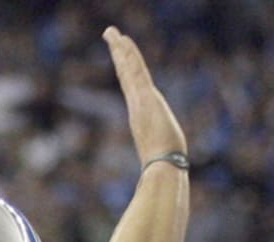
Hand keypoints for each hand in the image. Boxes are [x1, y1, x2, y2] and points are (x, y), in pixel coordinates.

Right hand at [103, 26, 187, 164]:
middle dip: (118, 54)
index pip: (132, 87)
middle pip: (126, 74)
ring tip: (112, 32)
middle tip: (110, 35)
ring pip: (129, 69)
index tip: (121, 56)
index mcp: (141, 116)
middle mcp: (137, 106)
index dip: (125, 70)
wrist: (162, 169)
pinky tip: (124, 41)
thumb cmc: (164, 169)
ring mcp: (140, 101)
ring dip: (121, 49)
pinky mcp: (146, 98)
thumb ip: (158, 158)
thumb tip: (157, 178)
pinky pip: (137, 71)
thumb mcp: (162, 156)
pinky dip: (130, 55)